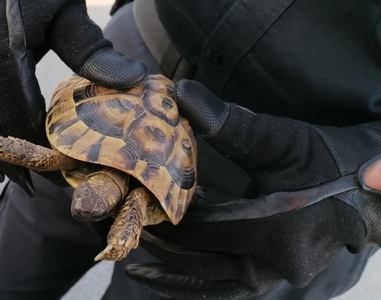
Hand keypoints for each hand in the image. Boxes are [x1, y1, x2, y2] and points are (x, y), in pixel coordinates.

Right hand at [0, 0, 146, 194]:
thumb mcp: (67, 15)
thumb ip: (93, 51)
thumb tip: (134, 79)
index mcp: (5, 62)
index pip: (27, 123)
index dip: (46, 153)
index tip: (65, 176)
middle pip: (2, 131)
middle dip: (25, 162)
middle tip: (48, 187)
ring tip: (18, 182)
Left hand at [124, 80, 380, 298]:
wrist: (357, 193)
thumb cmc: (324, 162)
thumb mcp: (281, 139)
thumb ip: (229, 122)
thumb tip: (179, 94)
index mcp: (276, 231)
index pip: (203, 228)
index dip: (166, 215)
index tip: (135, 200)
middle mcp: (272, 265)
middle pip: (199, 258)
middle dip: (160, 243)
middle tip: (124, 228)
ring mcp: (270, 278)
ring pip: (208, 283)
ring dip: (170, 273)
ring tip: (136, 265)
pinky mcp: (268, 279)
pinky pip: (222, 290)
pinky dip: (193, 287)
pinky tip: (169, 281)